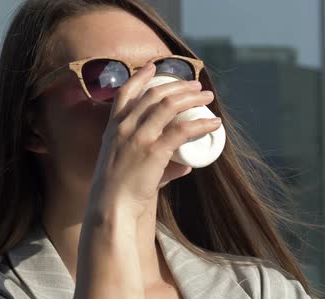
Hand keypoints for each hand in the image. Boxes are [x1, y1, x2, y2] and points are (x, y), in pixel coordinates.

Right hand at [85, 62, 220, 224]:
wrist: (111, 207)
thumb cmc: (118, 191)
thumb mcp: (130, 169)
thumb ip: (159, 166)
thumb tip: (186, 167)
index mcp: (113, 128)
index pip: (125, 92)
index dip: (141, 77)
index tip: (154, 66)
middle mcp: (124, 127)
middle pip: (154, 94)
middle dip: (177, 85)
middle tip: (195, 85)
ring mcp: (138, 137)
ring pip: (169, 106)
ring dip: (191, 97)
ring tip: (206, 96)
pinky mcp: (153, 151)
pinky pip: (182, 130)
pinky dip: (201, 124)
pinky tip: (213, 123)